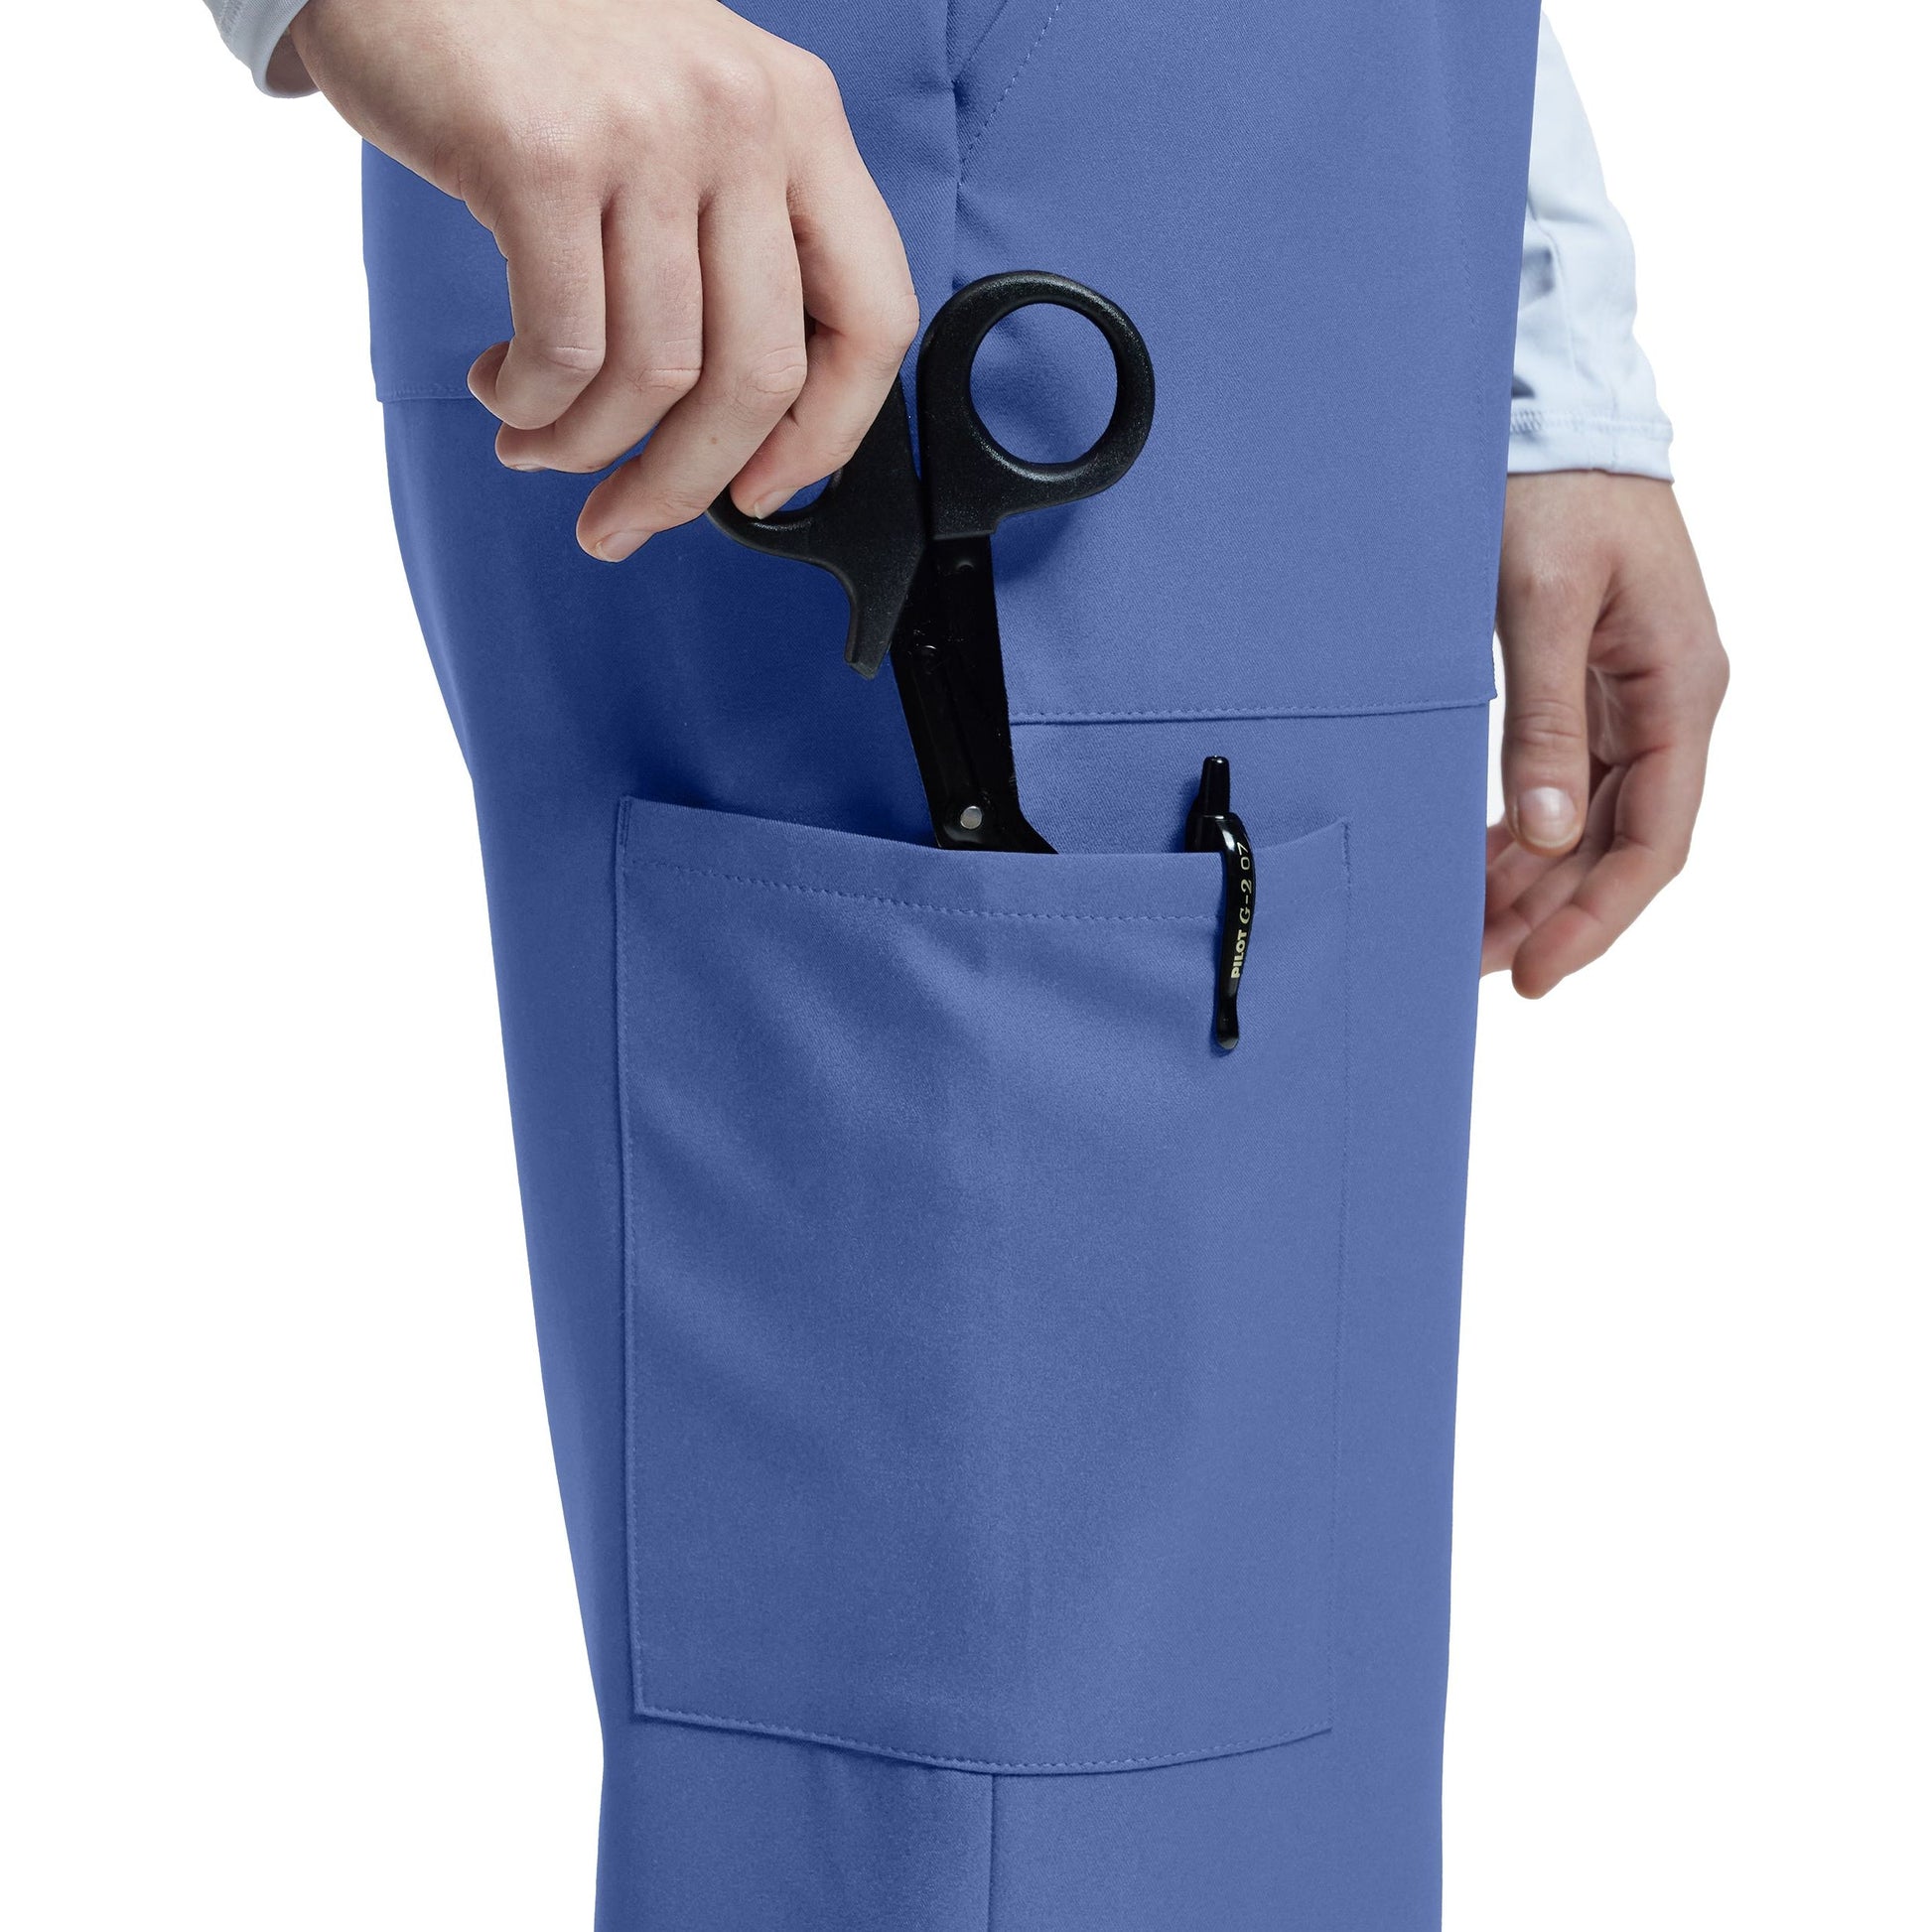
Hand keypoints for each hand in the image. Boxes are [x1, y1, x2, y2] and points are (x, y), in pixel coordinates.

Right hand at [285, 0, 918, 559]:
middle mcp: (741, 117)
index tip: (766, 494)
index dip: (827, 435)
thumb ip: (733, 232)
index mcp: (800, 114)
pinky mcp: (541, 153)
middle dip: (686, 483)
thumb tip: (744, 423)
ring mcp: (646, 131)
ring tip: (534, 443)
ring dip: (584, 445)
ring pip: (656, 377)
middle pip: (760, 375)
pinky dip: (530, 403)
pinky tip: (502, 388)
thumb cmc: (536, 47)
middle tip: (621, 520)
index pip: (874, 316)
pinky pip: (562, 349)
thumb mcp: (682, 110)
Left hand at [1486, 472, 1727, 996]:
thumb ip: (1543, 721)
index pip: (1653, 839)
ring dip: (1534, 880)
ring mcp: (1632, 695)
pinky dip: (1527, 828)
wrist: (1551, 412)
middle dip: (1550, 913)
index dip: (1596, 917)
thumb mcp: (1539, 604)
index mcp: (1678, 688)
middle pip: (1619, 844)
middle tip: (1472, 966)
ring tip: (1465, 931)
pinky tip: (1484, 862)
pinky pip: (1569, 780)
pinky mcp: (1591, 682)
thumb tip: (1548, 836)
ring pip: (1590, 821)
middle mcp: (1667, 702)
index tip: (1536, 974)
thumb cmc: (1552, 491)